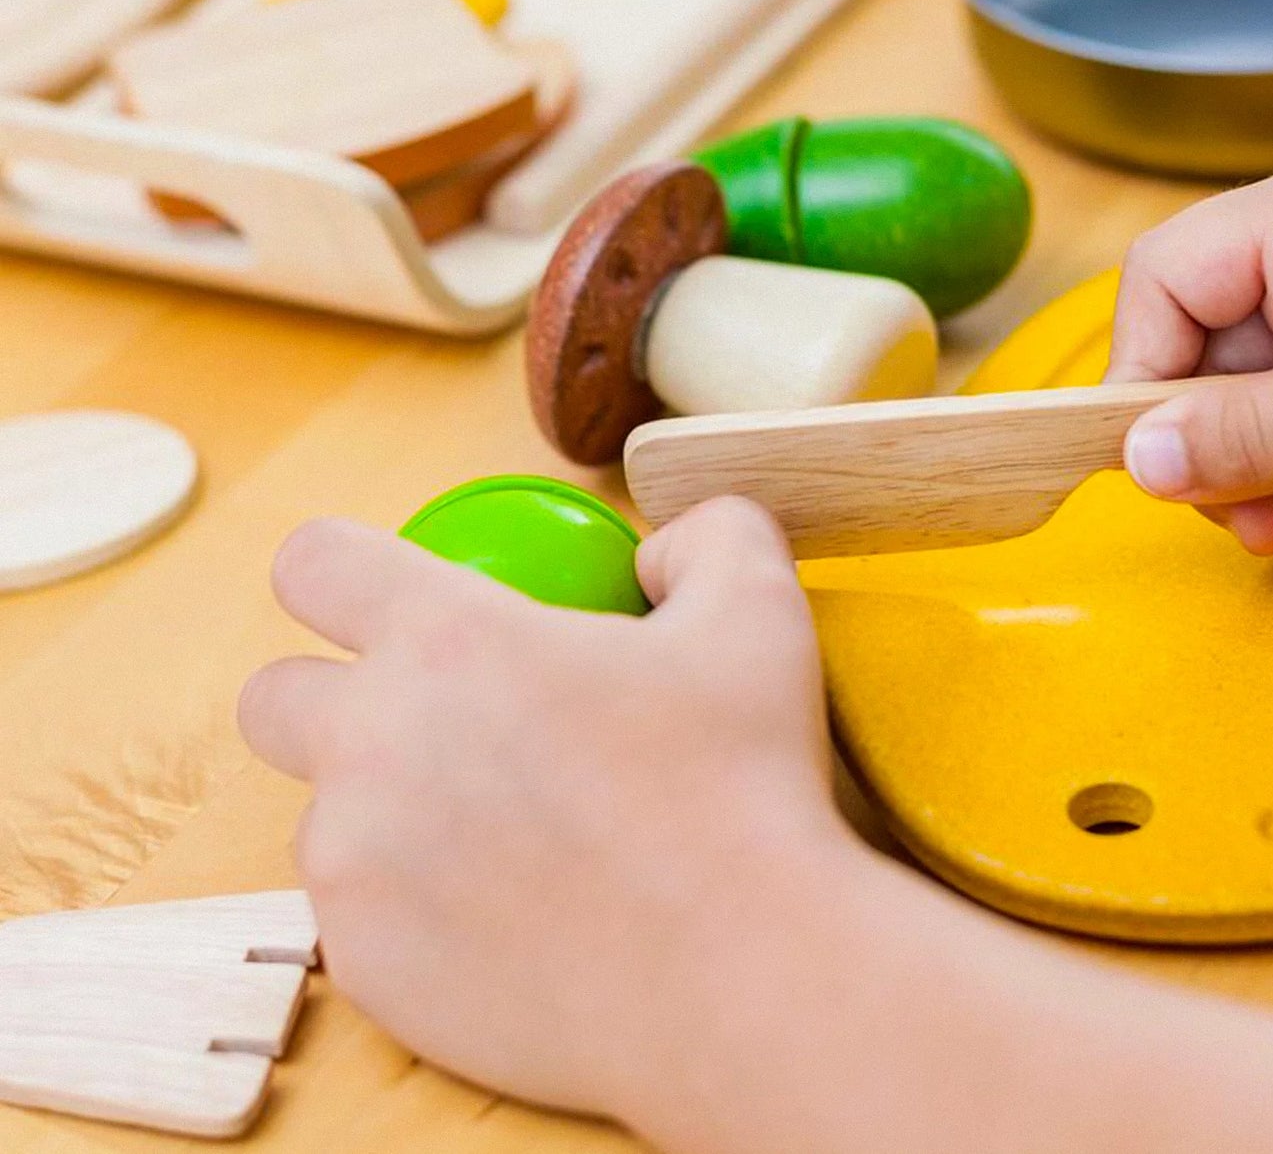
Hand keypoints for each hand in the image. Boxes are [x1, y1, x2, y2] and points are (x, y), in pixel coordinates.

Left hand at [237, 497, 847, 1122]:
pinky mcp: (363, 963)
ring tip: (500, 834)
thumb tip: (655, 556)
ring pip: (321, 814)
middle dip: (333, 695)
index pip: (311, 561)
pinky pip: (353, 912)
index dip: (340, 565)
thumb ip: (703, 537)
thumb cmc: (745, 784)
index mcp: (447, 639)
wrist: (742, 977)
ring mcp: (354, 863)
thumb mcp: (756, 610)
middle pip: (273, 694)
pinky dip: (410, 902)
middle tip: (438, 722)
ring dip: (382, 810)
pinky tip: (506, 910)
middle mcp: (371, 742)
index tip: (382, 592)